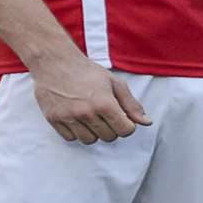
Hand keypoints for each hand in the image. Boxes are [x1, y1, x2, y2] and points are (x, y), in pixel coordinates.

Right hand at [30, 52, 151, 143]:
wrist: (56, 62)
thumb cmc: (87, 71)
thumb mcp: (114, 83)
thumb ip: (131, 105)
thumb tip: (147, 122)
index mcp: (104, 103)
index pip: (125, 131)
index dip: (127, 124)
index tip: (121, 116)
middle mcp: (87, 113)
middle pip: (109, 137)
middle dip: (111, 127)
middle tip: (104, 112)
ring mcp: (69, 117)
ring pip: (90, 141)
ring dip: (93, 131)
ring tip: (90, 115)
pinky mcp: (54, 120)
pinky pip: (71, 138)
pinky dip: (76, 131)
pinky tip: (76, 116)